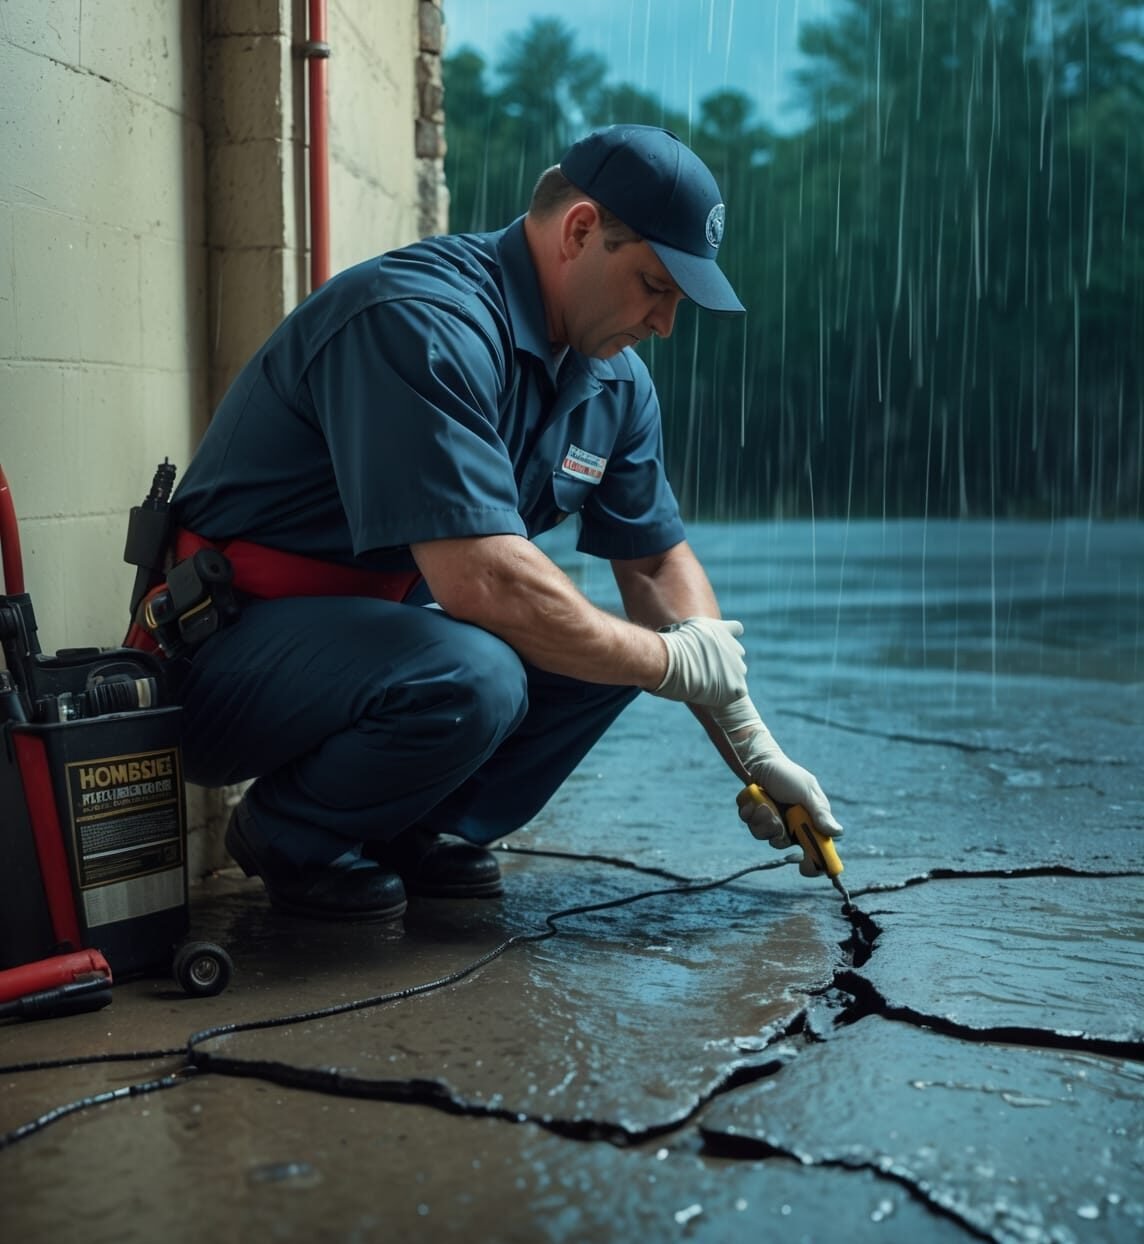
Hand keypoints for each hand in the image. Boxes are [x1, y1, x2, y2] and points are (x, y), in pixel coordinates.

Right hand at [654, 617, 746, 706]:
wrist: (670, 662)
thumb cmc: (670, 647)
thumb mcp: (682, 629)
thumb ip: (694, 633)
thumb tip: (683, 636)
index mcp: (722, 630)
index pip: (736, 629)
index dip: (727, 638)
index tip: (716, 645)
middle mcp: (734, 647)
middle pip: (737, 653)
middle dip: (725, 659)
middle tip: (704, 668)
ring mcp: (738, 667)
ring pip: (738, 673)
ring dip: (726, 677)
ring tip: (704, 683)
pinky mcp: (737, 687)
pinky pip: (737, 691)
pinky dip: (726, 694)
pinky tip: (711, 694)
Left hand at [710, 697, 842, 875]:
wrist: (759, 760)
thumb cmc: (787, 774)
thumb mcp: (806, 791)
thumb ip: (819, 812)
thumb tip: (837, 833)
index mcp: (810, 821)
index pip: (816, 849)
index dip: (813, 863)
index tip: (806, 868)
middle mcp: (792, 825)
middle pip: (786, 848)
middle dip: (779, 835)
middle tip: (778, 822)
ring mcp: (773, 822)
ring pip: (766, 838)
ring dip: (763, 822)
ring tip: (765, 804)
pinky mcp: (756, 818)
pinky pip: (751, 827)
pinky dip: (751, 814)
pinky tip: (754, 801)